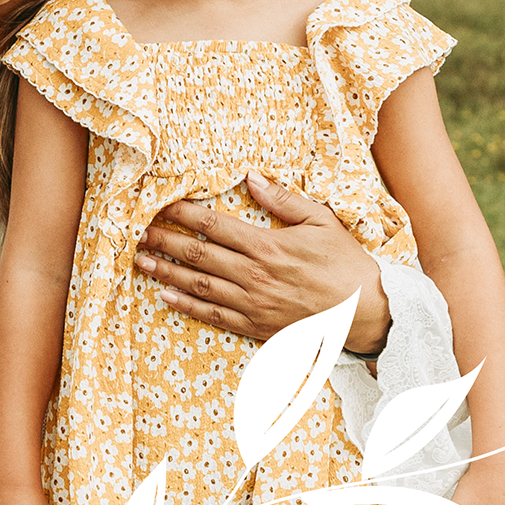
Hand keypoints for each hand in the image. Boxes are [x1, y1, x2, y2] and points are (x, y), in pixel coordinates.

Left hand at [136, 173, 389, 354]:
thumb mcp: (321, 221)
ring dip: (167, 273)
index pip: (214, 226)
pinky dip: (186, 306)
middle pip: (198, 255)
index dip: (183, 214)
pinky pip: (214, 316)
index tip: (161, 205)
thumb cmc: (346, 264)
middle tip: (138, 231)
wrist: (366, 313)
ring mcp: (253, 304)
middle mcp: (254, 276)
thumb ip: (283, 199)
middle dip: (165, 241)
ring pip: (199, 287)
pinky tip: (165, 296)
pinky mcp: (257, 327)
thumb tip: (252, 176)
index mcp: (267, 246)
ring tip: (141, 261)